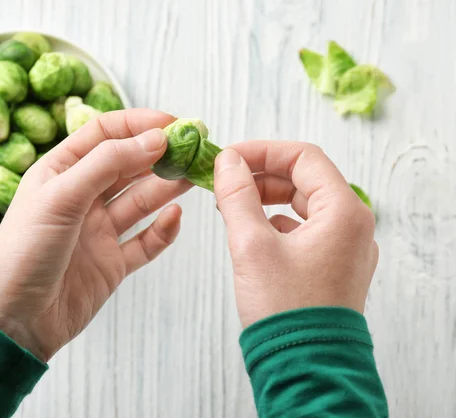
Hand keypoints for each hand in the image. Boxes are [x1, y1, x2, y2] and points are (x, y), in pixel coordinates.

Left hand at [0, 109, 191, 360]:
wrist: (12, 322)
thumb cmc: (22, 252)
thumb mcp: (61, 196)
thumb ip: (108, 163)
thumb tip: (154, 138)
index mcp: (61, 172)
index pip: (105, 134)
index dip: (139, 124)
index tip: (174, 123)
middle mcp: (82, 198)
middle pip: (129, 166)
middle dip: (160, 156)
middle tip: (193, 148)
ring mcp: (98, 231)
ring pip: (141, 202)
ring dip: (167, 188)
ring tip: (195, 176)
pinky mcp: (111, 263)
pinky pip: (145, 243)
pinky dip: (162, 231)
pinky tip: (175, 218)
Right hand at [213, 142, 377, 327]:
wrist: (306, 367)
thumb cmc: (285, 309)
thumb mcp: (252, 246)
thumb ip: (238, 196)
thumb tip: (227, 162)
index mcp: (344, 212)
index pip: (303, 158)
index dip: (262, 151)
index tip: (229, 156)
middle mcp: (353, 225)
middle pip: (305, 180)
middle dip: (262, 175)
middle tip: (225, 180)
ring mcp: (347, 247)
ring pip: (304, 205)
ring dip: (268, 199)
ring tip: (233, 205)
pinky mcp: (335, 265)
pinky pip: (306, 229)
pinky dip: (278, 223)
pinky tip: (253, 232)